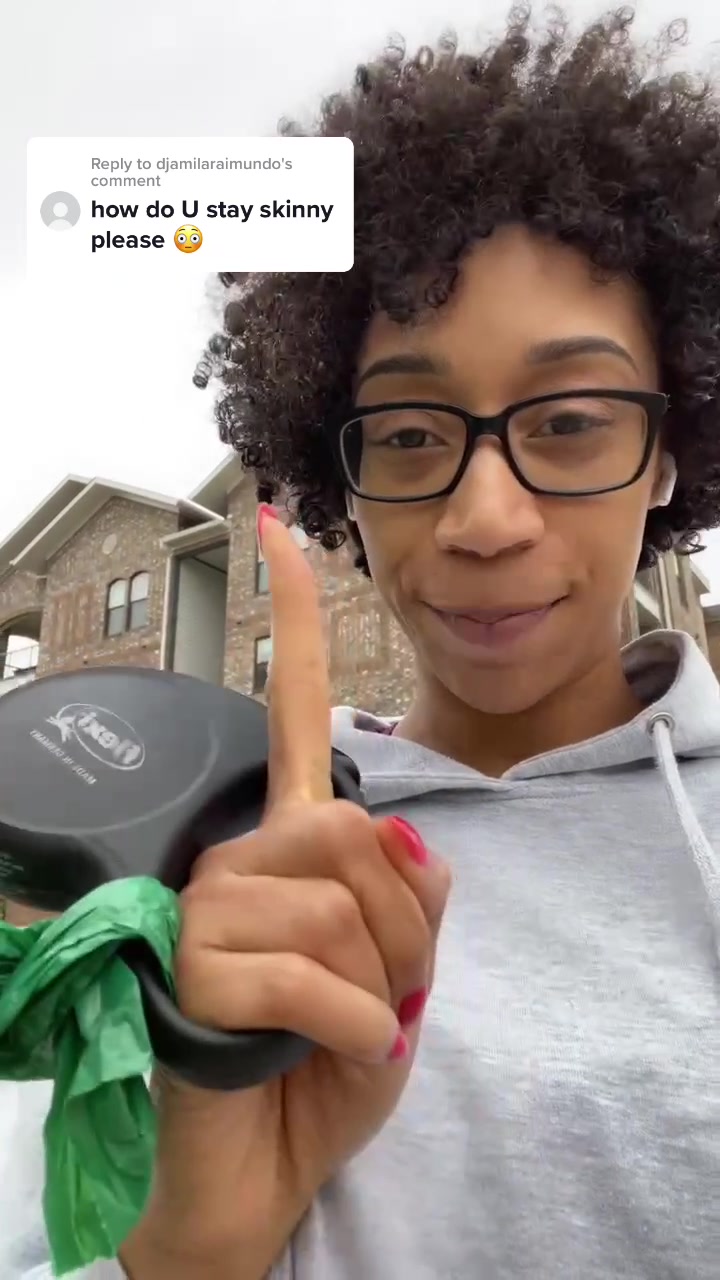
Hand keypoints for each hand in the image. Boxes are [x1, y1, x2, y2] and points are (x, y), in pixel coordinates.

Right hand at [122, 507, 450, 1277]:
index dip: (293, 620)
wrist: (261, 1172)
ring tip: (343, 1030)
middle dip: (402, 926)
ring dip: (378, 984)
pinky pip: (312, 974)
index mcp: (287, 844)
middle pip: (355, 829)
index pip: (293, 713)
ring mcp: (202, 905)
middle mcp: (236, 854)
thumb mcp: (397, 972)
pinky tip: (316, 1051)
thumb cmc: (320, 1068)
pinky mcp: (185, 967)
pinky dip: (350, 1030)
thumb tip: (391, 835)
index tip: (277, 528)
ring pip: (340, 901)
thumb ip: (408, 892)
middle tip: (381, 991)